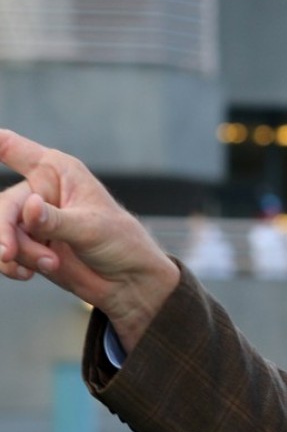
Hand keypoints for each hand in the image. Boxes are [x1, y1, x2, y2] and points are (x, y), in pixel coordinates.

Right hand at [0, 129, 179, 350]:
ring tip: (48, 264)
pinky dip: (10, 265)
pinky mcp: (29, 246)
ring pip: (2, 232)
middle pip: (4, 205)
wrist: (128, 280)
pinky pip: (4, 253)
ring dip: (16, 253)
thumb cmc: (121, 243)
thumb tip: (28, 206)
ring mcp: (32, 221)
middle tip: (8, 253)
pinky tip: (27, 274)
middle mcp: (40, 192)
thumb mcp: (91, 228)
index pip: (17, 150)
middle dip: (3, 231)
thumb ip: (55, 220)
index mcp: (58, 172)